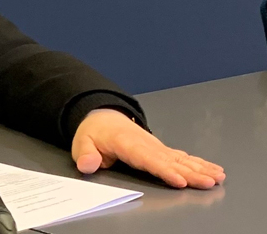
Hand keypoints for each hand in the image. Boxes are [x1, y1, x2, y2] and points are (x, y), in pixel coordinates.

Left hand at [71, 108, 225, 188]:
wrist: (102, 117)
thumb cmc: (94, 133)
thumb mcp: (82, 142)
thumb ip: (85, 154)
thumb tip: (87, 165)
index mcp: (126, 143)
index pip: (147, 159)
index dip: (164, 170)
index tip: (179, 180)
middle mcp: (146, 144)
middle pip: (170, 160)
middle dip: (190, 172)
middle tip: (208, 182)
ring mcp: (156, 146)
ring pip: (180, 158)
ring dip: (200, 168)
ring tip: (217, 177)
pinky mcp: (161, 149)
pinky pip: (182, 157)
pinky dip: (198, 163)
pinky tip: (212, 170)